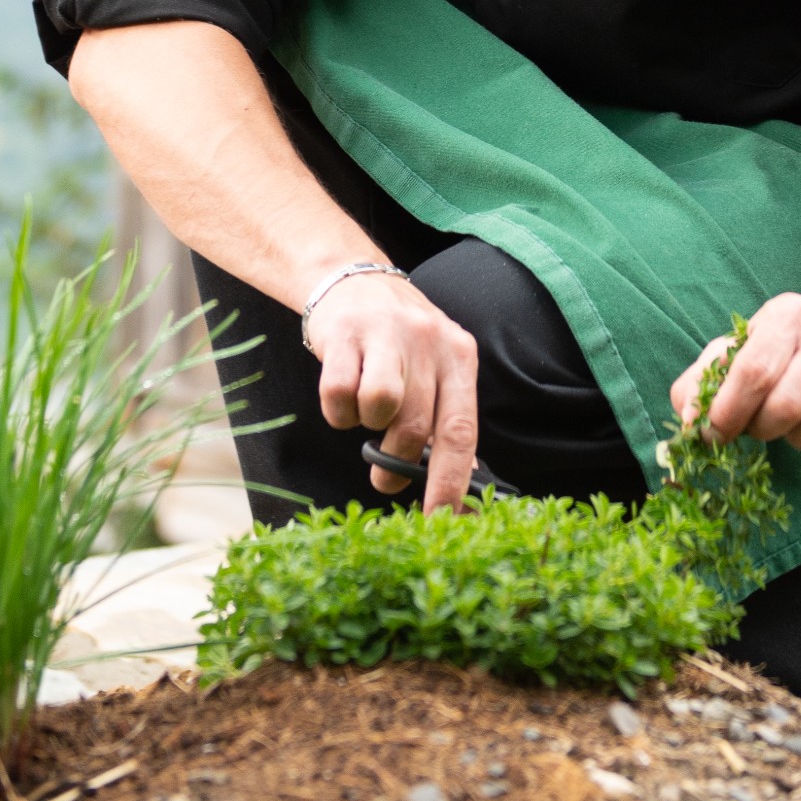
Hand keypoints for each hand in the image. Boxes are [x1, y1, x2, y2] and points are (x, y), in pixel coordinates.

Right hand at [304, 273, 479, 513]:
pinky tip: (344, 398)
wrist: (356, 281)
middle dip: (397, 466)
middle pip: (416, 427)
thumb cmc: (401, 342)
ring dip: (368, 427)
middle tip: (385, 476)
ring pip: (381, 407)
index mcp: (459, 355)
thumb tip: (462, 484)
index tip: (443, 519)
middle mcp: (428, 341)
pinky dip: (338, 412)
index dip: (453, 482)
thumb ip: (446, 416)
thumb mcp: (437, 367)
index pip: (461, 430)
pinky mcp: (345, 334)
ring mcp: (386, 334)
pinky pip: (339, 394)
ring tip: (366, 417)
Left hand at [669, 292, 800, 467]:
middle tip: (757, 426)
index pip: (752, 372)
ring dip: (795, 440)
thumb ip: (704, 379)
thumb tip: (688, 422)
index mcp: (787, 315)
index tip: (712, 433)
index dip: (726, 412)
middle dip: (760, 429)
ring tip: (793, 423)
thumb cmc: (786, 349)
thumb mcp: (743, 347)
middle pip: (784, 407)